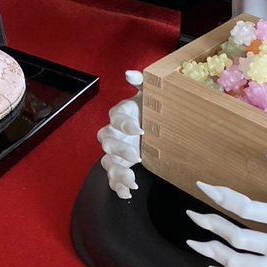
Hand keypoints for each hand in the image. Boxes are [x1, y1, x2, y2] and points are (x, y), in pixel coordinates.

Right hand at [97, 70, 143, 198]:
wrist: (159, 130)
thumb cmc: (152, 112)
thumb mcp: (150, 95)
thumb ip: (141, 82)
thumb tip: (129, 73)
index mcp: (121, 116)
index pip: (115, 117)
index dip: (124, 123)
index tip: (139, 130)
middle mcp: (115, 134)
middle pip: (106, 141)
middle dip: (119, 150)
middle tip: (136, 157)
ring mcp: (116, 153)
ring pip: (107, 162)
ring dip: (117, 171)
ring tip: (132, 180)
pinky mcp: (120, 167)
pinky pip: (112, 179)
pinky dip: (118, 187)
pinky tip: (128, 192)